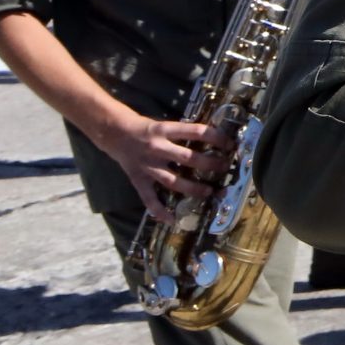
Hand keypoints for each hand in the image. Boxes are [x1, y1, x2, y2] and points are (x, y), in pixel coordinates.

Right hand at [89, 110, 229, 220]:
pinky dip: (159, 210)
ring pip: (173, 181)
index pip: (196, 131)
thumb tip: (212, 136)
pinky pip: (149, 198)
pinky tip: (171, 220)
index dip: (216, 137)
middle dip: (210, 164)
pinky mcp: (138, 179)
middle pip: (189, 158)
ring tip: (210, 192)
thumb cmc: (144, 127)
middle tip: (225, 168)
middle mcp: (157, 148)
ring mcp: (148, 166)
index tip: (231, 144)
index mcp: (165, 130)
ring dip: (193, 188)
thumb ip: (183, 133)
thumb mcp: (164, 123)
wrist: (113, 132)